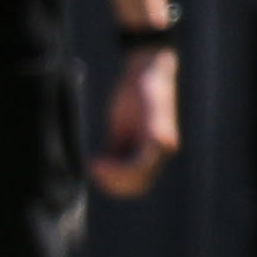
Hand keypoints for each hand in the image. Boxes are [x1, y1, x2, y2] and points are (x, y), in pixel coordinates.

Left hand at [92, 48, 180, 198]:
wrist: (143, 72)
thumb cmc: (150, 87)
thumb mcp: (152, 107)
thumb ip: (156, 128)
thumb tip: (162, 145)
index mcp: (162, 146)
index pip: (140, 174)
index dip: (119, 174)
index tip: (98, 164)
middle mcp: (152, 152)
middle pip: (134, 183)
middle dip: (113, 181)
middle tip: (93, 167)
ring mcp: (139, 149)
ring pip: (124, 178)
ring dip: (108, 177)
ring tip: (93, 164)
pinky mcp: (125, 144)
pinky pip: (115, 165)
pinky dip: (105, 167)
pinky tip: (95, 158)